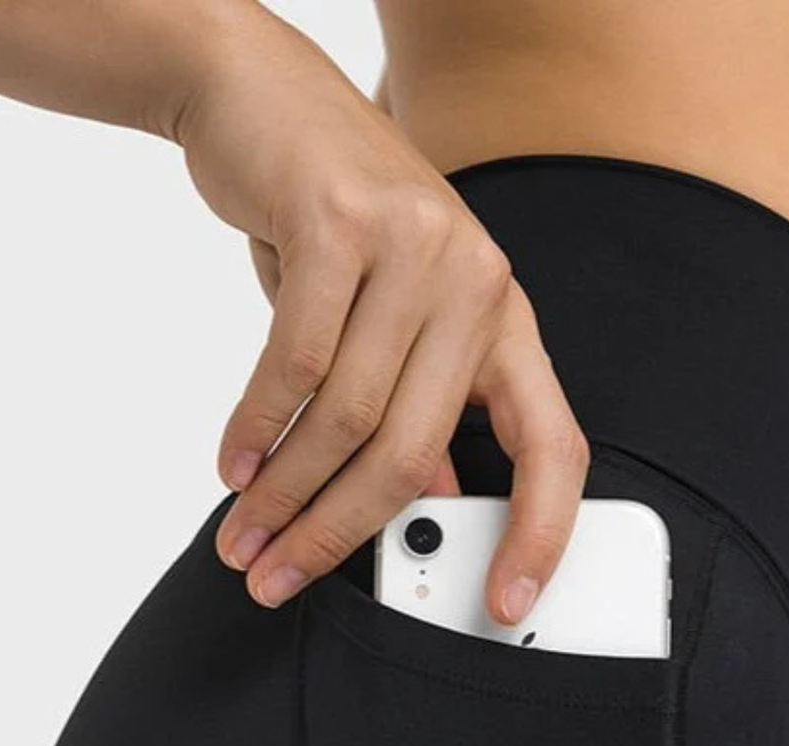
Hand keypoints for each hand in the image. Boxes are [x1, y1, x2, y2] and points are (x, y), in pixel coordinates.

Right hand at [173, 10, 587, 619]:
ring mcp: (414, 246)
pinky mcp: (341, 222)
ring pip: (348, 416)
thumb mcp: (392, 321)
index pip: (554, 446)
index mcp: (505, 319)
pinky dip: (256, 427)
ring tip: (247, 536)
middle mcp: (476, 282)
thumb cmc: (332, 224)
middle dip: (340, 531)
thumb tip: (426, 499)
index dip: (540, 535)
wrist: (261, 96)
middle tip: (285, 575)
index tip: (505, 605)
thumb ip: (415, 406)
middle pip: (416, 451)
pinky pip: (295, 363)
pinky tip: (234, 467)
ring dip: (285, 493)